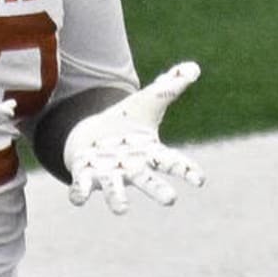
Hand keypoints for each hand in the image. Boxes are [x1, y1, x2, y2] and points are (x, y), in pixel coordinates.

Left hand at [62, 61, 204, 212]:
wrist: (93, 138)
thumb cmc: (126, 124)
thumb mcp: (148, 101)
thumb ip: (170, 86)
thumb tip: (194, 67)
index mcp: (149, 152)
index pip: (172, 162)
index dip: (187, 170)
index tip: (200, 180)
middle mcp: (131, 168)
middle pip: (148, 180)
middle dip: (158, 190)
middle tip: (171, 200)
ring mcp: (109, 174)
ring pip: (115, 190)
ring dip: (117, 199)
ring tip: (122, 209)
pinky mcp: (86, 175)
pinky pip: (82, 188)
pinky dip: (79, 193)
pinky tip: (76, 199)